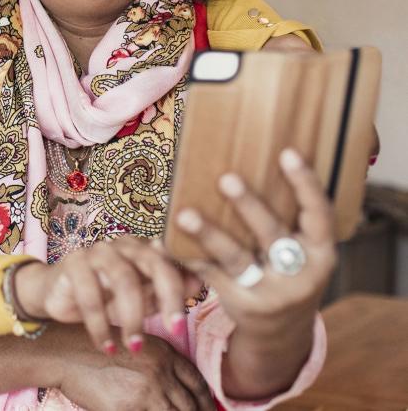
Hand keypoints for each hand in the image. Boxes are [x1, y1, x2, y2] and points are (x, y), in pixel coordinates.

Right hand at [13, 236, 201, 353]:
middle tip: (175, 331)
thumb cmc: (103, 296)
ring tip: (134, 346)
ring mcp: (96, 251)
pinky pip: (90, 295)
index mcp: (143, 249)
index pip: (171, 262)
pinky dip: (100, 325)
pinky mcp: (73, 263)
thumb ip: (165, 292)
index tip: (185, 324)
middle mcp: (122, 245)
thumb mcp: (139, 299)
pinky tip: (106, 346)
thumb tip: (200, 284)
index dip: (182, 289)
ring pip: (123, 279)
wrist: (56, 294)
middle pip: (153, 263)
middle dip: (168, 297)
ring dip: (132, 317)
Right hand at [58, 333, 215, 410]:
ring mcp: (147, 390)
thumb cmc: (93, 347)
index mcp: (164, 352)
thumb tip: (173, 387)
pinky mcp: (129, 408)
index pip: (197, 383)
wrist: (64, 352)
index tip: (206, 410)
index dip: (205, 402)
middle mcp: (161, 370)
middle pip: (191, 404)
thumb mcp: (132, 344)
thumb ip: (157, 364)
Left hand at [172, 147, 334, 333]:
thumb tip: (248, 155)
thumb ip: (287, 216)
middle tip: (226, 178)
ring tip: (184, 212)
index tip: (288, 152)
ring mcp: (271, 292)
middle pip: (272, 235)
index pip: (320, 214)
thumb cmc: (287, 270)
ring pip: (236, 258)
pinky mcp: (241, 304)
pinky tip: (163, 241)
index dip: (306, 184)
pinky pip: (209, 275)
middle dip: (249, 207)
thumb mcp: (301, 249)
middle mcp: (300, 274)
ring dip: (209, 234)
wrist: (281, 331)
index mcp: (321, 252)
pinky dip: (186, 256)